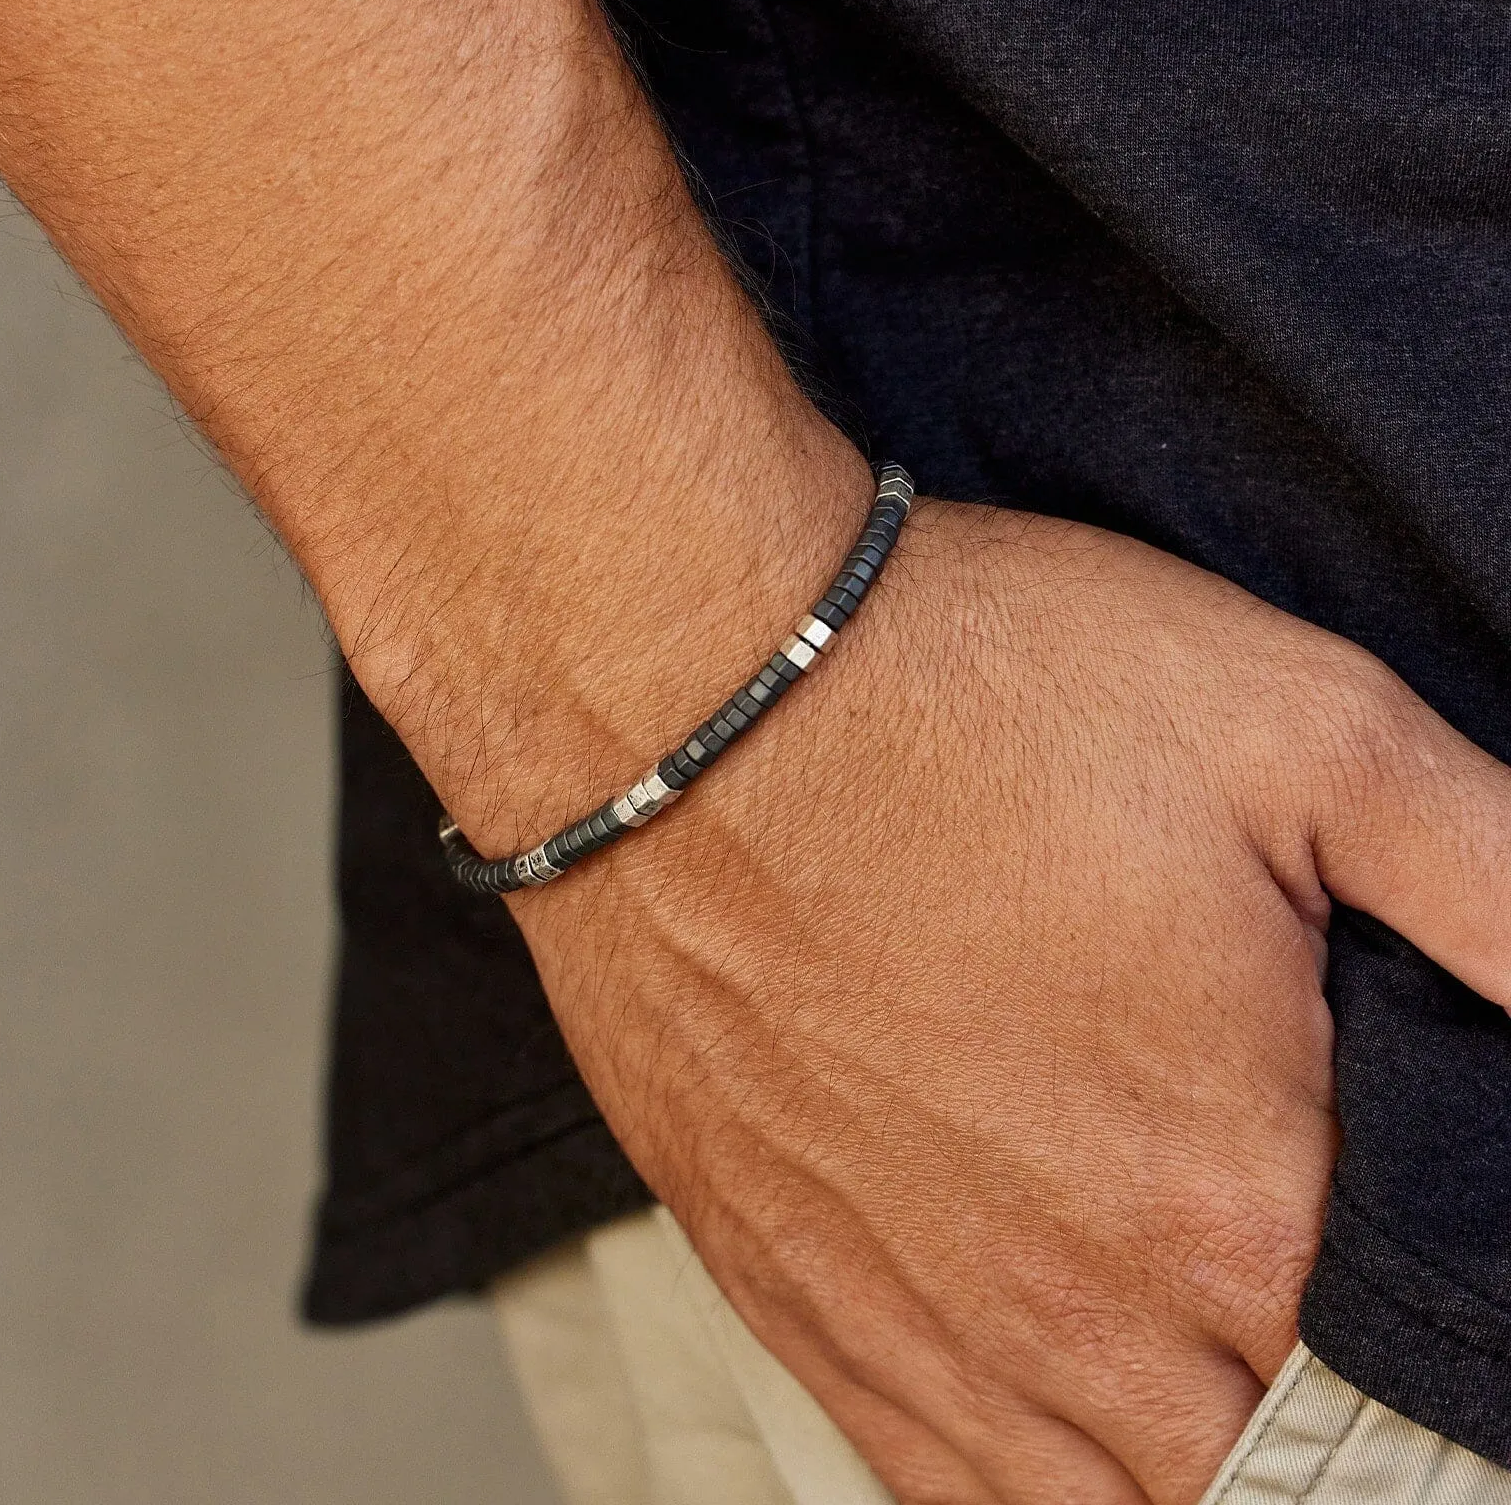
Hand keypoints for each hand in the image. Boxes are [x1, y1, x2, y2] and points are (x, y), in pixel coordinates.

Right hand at [502, 500, 1510, 1504]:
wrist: (690, 695)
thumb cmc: (969, 694)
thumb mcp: (1302, 724)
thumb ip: (1508, 880)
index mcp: (1238, 1185)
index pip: (1420, 1387)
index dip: (1453, 1368)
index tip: (1448, 1344)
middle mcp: (1082, 1300)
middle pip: (1271, 1470)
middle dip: (1335, 1438)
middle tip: (1332, 1358)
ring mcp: (920, 1310)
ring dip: (1193, 1479)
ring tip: (1223, 1409)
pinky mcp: (792, 1282)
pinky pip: (933, 1486)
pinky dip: (1023, 1493)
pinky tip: (1059, 1446)